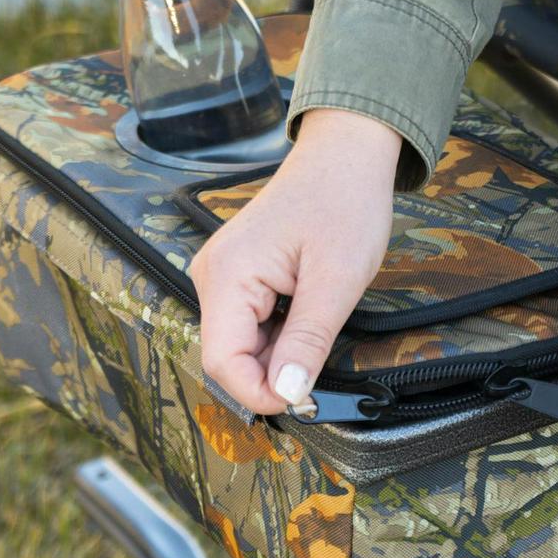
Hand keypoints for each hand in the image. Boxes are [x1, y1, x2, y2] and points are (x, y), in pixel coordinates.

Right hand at [189, 108, 399, 413]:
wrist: (345, 155)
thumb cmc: (344, 203)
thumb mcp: (337, 279)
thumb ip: (308, 340)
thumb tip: (287, 394)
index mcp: (227, 275)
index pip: (223, 362)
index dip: (260, 393)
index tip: (303, 402)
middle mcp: (212, 276)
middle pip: (229, 356)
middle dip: (272, 375)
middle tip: (322, 372)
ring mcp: (222, 275)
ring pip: (240, 344)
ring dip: (279, 354)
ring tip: (320, 329)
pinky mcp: (238, 276)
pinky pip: (249, 324)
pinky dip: (279, 336)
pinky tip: (309, 318)